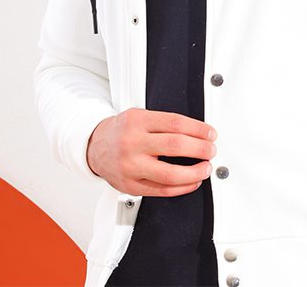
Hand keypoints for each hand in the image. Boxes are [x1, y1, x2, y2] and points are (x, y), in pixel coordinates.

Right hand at [86, 107, 216, 196]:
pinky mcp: (130, 186)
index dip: (198, 129)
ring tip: (205, 168)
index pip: (175, 123)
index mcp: (137, 121)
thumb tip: (198, 133)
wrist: (95, 146)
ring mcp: (131, 166)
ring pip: (169, 174)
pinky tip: (192, 182)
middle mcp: (133, 143)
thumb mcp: (139, 115)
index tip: (210, 133)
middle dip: (200, 149)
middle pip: (175, 146)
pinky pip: (161, 190)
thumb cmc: (122, 130)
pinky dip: (182, 188)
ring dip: (194, 172)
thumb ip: (164, 123)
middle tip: (211, 150)